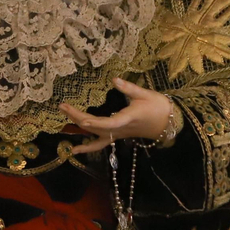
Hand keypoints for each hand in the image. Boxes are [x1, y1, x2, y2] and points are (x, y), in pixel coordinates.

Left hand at [59, 78, 174, 153]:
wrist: (168, 123)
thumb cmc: (158, 107)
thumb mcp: (145, 94)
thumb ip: (129, 87)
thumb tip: (114, 79)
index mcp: (128, 118)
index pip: (110, 123)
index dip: (97, 122)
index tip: (84, 119)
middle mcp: (120, 129)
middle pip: (96, 127)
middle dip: (78, 117)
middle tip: (62, 106)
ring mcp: (118, 134)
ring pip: (96, 134)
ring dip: (79, 127)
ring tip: (64, 118)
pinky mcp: (117, 134)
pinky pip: (101, 142)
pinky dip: (88, 146)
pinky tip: (76, 149)